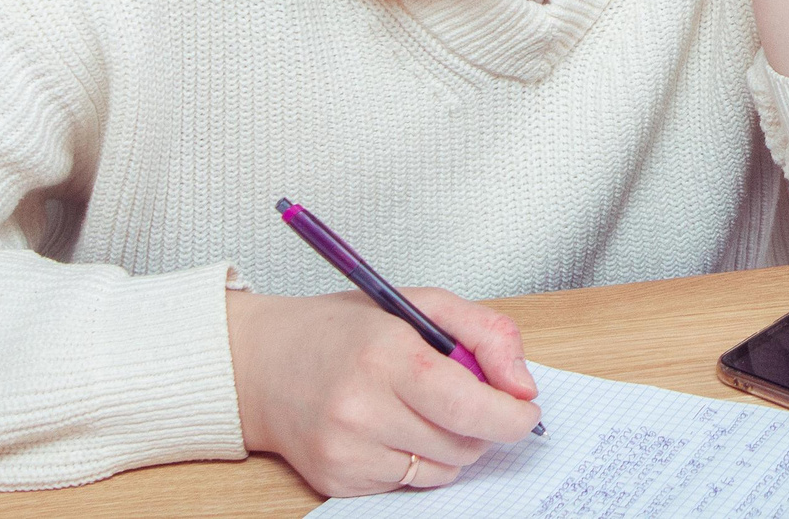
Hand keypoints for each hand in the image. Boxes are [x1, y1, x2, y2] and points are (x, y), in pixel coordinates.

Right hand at [226, 288, 541, 495]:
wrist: (262, 364)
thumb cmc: (345, 330)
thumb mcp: (422, 304)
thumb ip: (486, 335)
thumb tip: (523, 387)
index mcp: (386, 356)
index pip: (467, 404)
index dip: (510, 415)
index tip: (526, 411)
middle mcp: (361, 409)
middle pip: (463, 443)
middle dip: (484, 425)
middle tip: (469, 398)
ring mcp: (345, 451)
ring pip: (443, 469)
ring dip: (453, 444)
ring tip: (424, 409)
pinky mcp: (337, 481)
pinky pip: (410, 483)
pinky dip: (419, 460)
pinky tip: (393, 428)